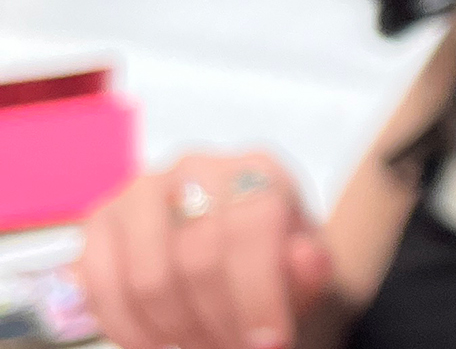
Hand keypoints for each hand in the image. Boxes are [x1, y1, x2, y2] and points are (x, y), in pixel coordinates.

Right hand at [76, 152, 334, 348]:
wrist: (237, 247)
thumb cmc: (277, 258)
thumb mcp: (307, 265)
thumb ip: (311, 267)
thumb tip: (306, 260)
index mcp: (258, 170)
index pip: (251, 229)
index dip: (259, 296)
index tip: (270, 344)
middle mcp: (197, 168)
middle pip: (198, 260)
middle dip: (219, 322)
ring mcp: (142, 190)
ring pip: (149, 278)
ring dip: (176, 331)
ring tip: (202, 347)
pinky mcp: (101, 220)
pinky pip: (102, 286)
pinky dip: (129, 330)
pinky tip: (157, 345)